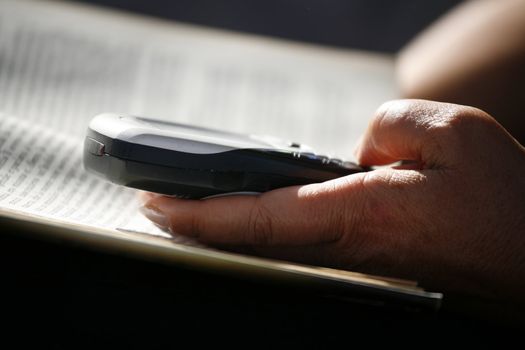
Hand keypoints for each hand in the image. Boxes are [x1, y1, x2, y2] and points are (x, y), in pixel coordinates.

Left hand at [140, 99, 524, 306]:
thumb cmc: (503, 203)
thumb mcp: (449, 132)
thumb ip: (385, 126)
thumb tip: (356, 151)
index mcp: (359, 214)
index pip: (258, 217)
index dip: (201, 215)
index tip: (159, 208)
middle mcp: (348, 244)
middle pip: (254, 239)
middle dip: (200, 226)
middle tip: (159, 209)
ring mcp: (356, 257)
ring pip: (275, 244)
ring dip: (228, 227)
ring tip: (192, 209)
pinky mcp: (369, 257)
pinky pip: (304, 243)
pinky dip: (266, 229)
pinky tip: (255, 217)